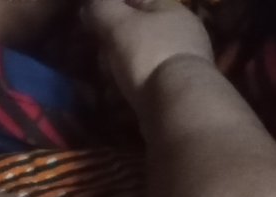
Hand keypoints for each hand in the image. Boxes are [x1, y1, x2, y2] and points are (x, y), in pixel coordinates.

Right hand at [89, 0, 214, 110]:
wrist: (179, 108)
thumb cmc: (149, 54)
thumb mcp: (117, 22)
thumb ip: (100, 8)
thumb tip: (90, 8)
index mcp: (174, 11)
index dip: (111, 6)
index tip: (92, 20)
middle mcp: (185, 35)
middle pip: (143, 30)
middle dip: (118, 38)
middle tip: (97, 48)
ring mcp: (185, 65)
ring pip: (146, 56)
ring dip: (125, 63)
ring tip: (106, 71)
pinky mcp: (181, 92)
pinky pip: (152, 80)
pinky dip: (136, 82)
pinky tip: (122, 90)